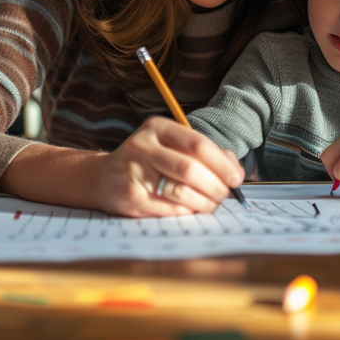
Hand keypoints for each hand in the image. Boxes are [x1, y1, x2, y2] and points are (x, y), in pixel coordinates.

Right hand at [89, 116, 244, 217]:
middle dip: (215, 186)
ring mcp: (134, 171)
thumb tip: (235, 169)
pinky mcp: (131, 197)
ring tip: (207, 204)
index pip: (198, 144)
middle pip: (191, 168)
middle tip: (224, 195)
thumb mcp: (172, 146)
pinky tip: (185, 208)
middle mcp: (143, 145)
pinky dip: (186, 212)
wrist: (103, 178)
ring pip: (182, 191)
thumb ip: (204, 153)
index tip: (236, 178)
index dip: (222, 163)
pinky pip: (170, 209)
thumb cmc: (148, 163)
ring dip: (204, 203)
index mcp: (158, 128)